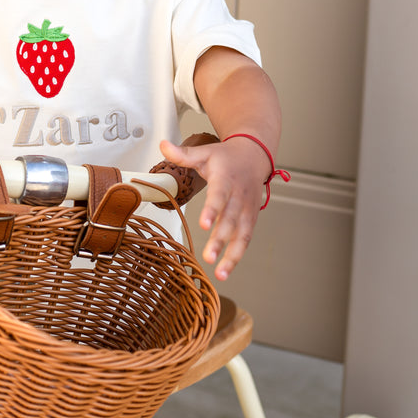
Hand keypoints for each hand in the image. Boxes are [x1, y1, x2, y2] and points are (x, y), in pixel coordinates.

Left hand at [159, 135, 269, 280]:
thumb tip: (163, 145)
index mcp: (226, 179)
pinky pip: (246, 239)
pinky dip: (237, 255)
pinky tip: (225, 270)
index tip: (204, 223)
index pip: (219, 195)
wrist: (254, 156)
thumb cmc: (226, 157)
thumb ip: (183, 154)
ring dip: (232, 255)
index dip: (213, 209)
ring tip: (220, 273)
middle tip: (209, 256)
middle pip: (231, 219)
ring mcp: (247, 209)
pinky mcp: (251, 219)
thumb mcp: (204, 152)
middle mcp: (239, 196)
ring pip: (242, 234)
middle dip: (220, 239)